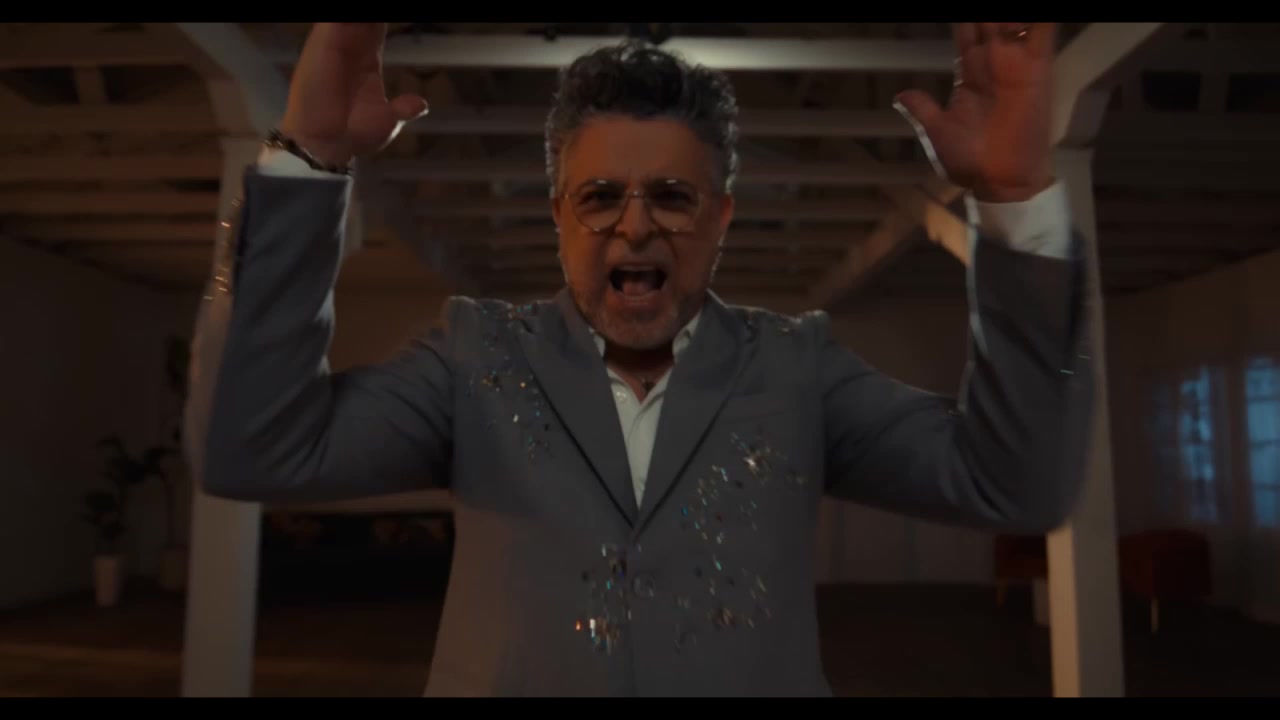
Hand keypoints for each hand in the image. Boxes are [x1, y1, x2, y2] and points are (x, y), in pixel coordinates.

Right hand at [278, 23, 428, 165]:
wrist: (328, 145)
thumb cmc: (354, 135)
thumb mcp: (386, 122)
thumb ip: (403, 109)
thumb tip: (422, 104)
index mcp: (367, 61)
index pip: (376, 28)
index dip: (382, 21)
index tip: (403, 19)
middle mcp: (351, 47)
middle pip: (364, 19)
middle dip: (374, 18)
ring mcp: (335, 42)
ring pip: (348, 17)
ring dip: (362, 17)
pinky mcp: (323, 41)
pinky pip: (334, 20)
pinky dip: (344, 18)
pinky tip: (358, 19)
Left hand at [894, 23, 1055, 202]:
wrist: (1001, 181)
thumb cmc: (969, 160)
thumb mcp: (939, 131)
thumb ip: (923, 108)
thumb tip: (900, 95)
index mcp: (969, 72)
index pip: (966, 31)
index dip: (964, 19)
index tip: (959, 12)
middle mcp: (993, 62)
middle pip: (989, 21)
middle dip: (987, 12)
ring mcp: (1016, 63)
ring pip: (1014, 22)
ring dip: (1009, 13)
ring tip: (1004, 7)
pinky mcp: (1037, 69)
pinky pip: (1042, 35)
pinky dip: (1038, 21)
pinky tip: (1027, 15)